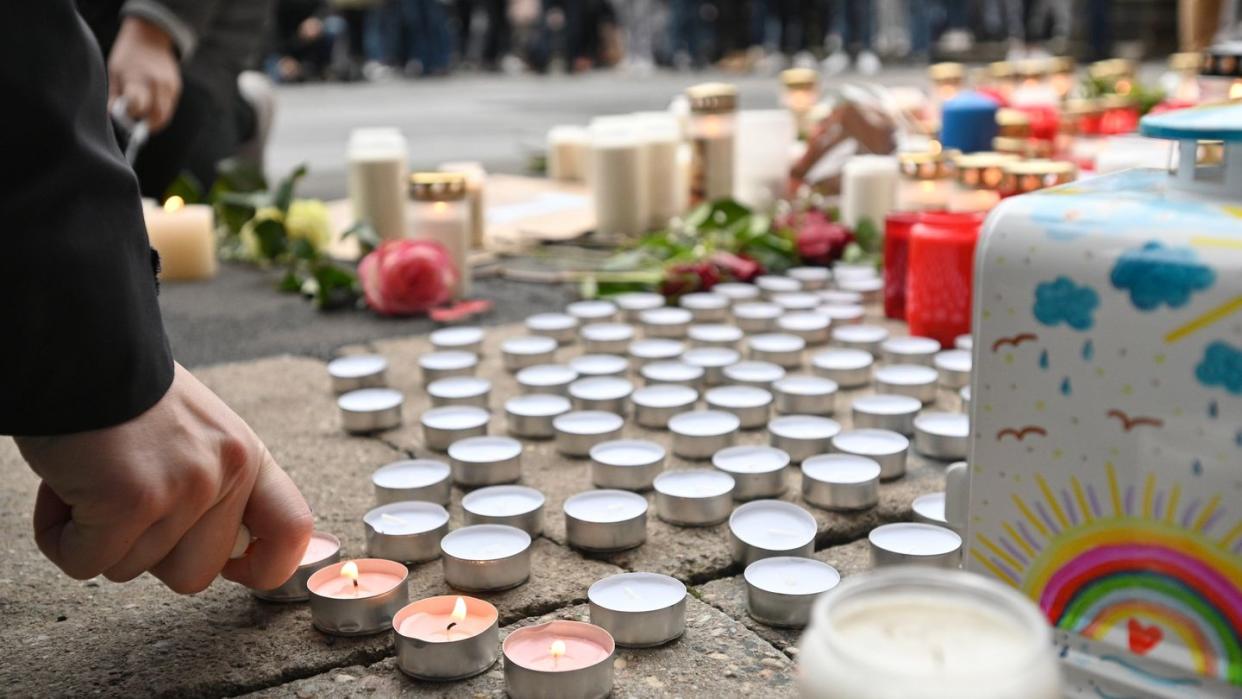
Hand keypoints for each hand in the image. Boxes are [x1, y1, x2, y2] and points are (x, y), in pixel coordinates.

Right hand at [16, 364, 312, 593]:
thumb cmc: (122, 398)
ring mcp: (186, 487)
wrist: (78, 347)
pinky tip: (63, 487)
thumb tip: (226, 558)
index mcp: (247, 456)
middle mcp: (228, 472)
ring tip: (88, 478)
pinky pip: (87, 563)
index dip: (265, 567)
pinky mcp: (134, 499)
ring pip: (131, 570)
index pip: (291, 531)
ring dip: (95, 536)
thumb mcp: (196, 436)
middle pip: (195, 575)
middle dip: (146, 553)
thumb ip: (214, 487)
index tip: (232, 570)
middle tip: (120, 501)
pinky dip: (61, 538)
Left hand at [108, 16, 181, 132]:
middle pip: (156, 117)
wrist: (150, 38)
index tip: (124, 117)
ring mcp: (170, 86)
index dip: (130, 117)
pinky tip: (150, 102)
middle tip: (135, 126)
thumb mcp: (114, 72)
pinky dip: (159, 110)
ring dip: (154, 119)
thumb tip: (114, 116)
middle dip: (146, 126)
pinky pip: (169, 107)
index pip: (137, 108)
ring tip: (142, 114)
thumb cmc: (128, 55)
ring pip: (165, 115)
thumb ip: (115, 96)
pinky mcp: (176, 88)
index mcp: (138, 79)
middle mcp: (157, 84)